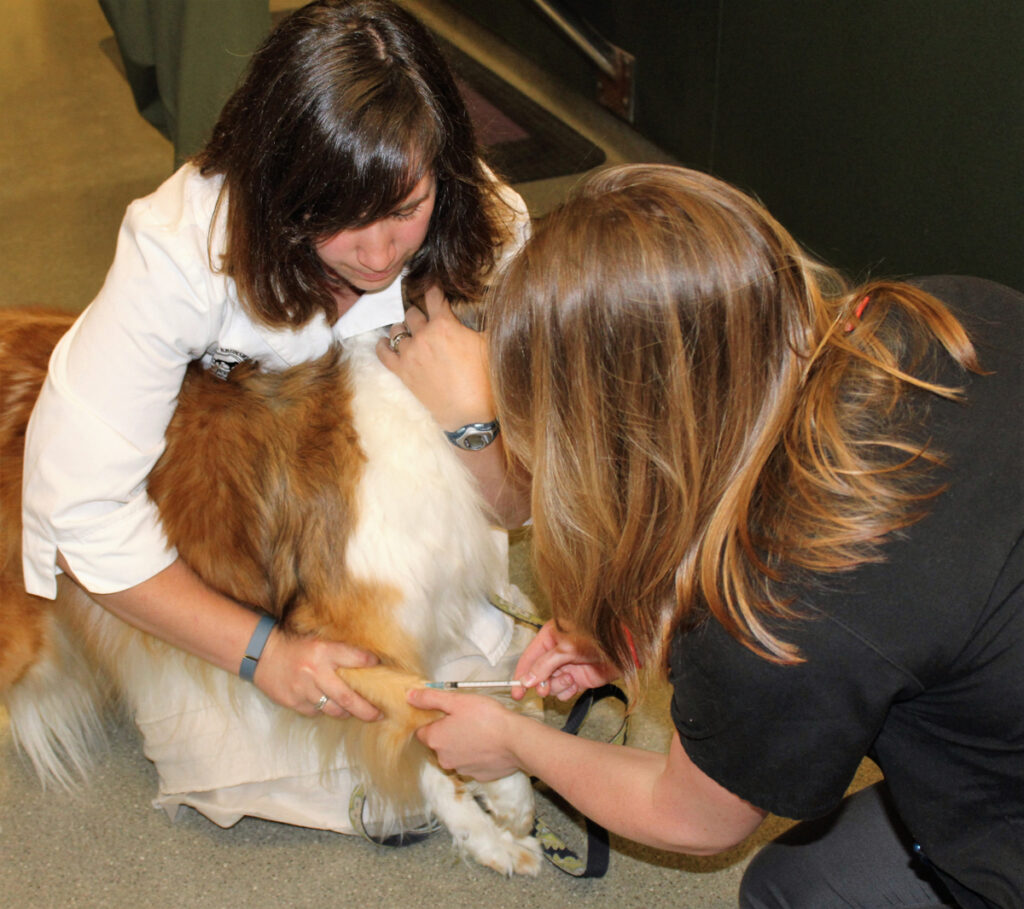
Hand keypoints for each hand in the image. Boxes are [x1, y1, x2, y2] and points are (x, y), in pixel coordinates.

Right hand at [255, 627, 381, 720]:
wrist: (262, 653)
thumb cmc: (295, 646)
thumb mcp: (319, 642)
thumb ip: (340, 653)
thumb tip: (367, 663)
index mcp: (324, 651)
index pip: (357, 659)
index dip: (371, 664)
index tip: (380, 668)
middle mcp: (315, 671)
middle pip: (348, 697)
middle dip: (367, 710)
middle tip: (379, 714)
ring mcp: (304, 690)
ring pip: (334, 709)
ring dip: (347, 712)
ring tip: (356, 712)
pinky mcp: (294, 703)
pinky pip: (316, 712)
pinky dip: (324, 709)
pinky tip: (327, 704)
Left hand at [376, 286, 494, 429]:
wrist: (471, 413)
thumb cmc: (485, 379)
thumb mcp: (489, 344)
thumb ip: (481, 325)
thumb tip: (485, 313)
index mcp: (445, 324)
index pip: (434, 297)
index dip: (434, 291)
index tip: (434, 290)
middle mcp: (423, 335)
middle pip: (413, 313)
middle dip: (420, 315)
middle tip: (427, 321)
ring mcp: (410, 354)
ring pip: (396, 330)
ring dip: (404, 329)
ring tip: (411, 334)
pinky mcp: (402, 372)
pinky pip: (383, 352)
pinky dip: (383, 346)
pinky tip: (386, 343)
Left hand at [408, 686, 523, 780]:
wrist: (516, 741)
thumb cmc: (487, 718)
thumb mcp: (457, 701)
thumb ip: (431, 698)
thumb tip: (410, 696)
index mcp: (435, 739)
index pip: (422, 731)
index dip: (432, 720)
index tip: (445, 713)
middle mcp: (444, 758)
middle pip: (439, 743)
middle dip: (449, 731)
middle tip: (466, 718)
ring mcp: (461, 769)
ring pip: (456, 753)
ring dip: (463, 743)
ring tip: (479, 729)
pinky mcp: (478, 775)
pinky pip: (472, 762)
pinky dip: (477, 754)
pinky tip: (488, 743)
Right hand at [514, 621, 619, 701]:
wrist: (623, 650)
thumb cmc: (595, 639)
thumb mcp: (566, 649)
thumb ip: (544, 665)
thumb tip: (527, 681)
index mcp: (549, 637)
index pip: (529, 658)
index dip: (521, 675)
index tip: (516, 692)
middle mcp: (555, 652)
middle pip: (538, 674)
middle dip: (542, 683)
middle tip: (545, 688)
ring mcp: (566, 667)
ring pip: (550, 685)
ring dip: (557, 686)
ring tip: (571, 679)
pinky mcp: (577, 679)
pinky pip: (563, 692)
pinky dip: (567, 691)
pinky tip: (576, 684)